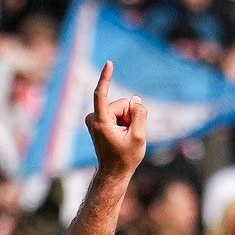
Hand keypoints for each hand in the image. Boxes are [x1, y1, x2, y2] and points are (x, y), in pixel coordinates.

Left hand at [85, 61, 146, 178]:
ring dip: (127, 121)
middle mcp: (94, 118)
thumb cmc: (125, 157)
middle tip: (129, 136)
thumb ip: (140, 115)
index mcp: (100, 121)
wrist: (114, 172)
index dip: (106, 77)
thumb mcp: (139, 137)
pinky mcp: (98, 120)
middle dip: (130, 116)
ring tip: (124, 137)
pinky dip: (123, 122)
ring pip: (120, 109)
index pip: (101, 94)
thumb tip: (136, 99)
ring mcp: (94, 119)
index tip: (109, 63)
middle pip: (121, 104)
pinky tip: (121, 134)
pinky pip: (117, 113)